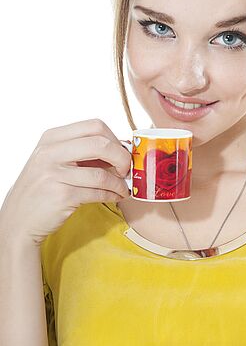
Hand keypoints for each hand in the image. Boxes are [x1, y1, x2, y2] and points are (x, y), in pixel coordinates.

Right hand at [0, 118, 130, 245]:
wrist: (19, 220)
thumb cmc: (43, 189)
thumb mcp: (55, 161)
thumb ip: (82, 151)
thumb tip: (122, 148)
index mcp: (51, 138)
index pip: (94, 126)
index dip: (115, 139)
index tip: (122, 153)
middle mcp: (50, 152)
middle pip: (101, 143)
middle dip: (122, 157)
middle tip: (126, 170)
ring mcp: (54, 174)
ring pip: (102, 173)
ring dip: (119, 183)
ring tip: (123, 188)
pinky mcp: (62, 196)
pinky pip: (98, 192)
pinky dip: (112, 195)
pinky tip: (115, 196)